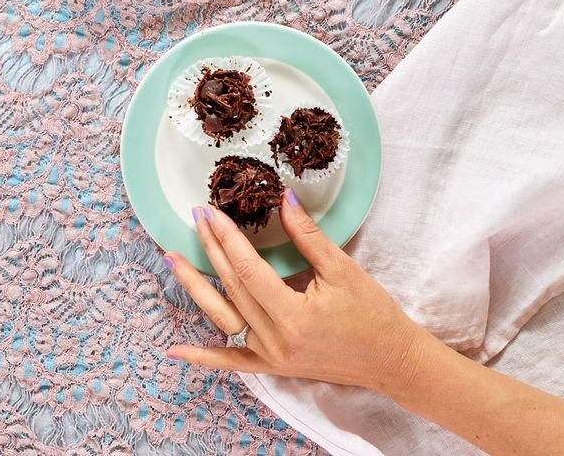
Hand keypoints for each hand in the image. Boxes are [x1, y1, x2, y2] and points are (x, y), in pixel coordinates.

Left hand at [165, 188, 431, 395]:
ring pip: (223, 317)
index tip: (212, 211)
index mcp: (293, 316)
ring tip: (171, 260)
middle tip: (195, 217)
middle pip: (232, 287)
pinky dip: (203, 357)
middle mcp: (275, 340)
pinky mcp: (273, 366)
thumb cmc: (373, 313)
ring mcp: (271, 357)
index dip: (227, 238)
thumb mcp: (342, 269)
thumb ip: (308, 235)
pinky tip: (175, 351)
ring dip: (195, 287)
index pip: (248, 269)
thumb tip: (283, 197)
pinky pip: (231, 360)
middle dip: (210, 248)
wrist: (392, 360)